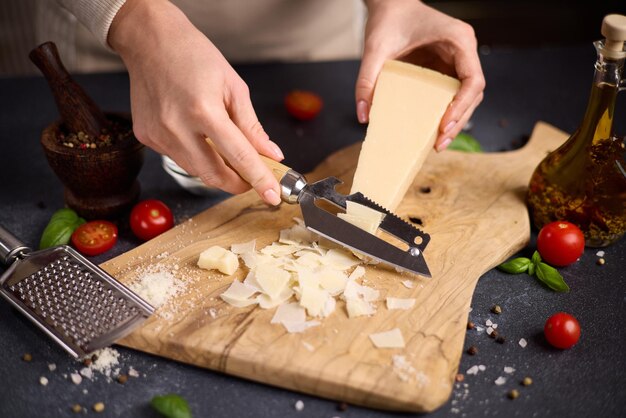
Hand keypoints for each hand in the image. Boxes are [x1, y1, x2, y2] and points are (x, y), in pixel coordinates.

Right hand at [109, 0, 282, 204]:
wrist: (151, 41)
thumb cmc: (194, 56)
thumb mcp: (233, 87)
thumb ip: (252, 126)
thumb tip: (271, 154)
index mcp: (204, 110)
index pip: (239, 157)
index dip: (259, 180)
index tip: (272, 196)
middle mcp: (177, 127)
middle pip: (214, 175)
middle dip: (238, 184)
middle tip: (253, 179)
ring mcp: (158, 135)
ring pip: (196, 171)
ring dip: (217, 170)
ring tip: (229, 154)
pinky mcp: (147, 137)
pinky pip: (179, 158)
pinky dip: (196, 155)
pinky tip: (198, 136)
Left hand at [357, 0, 484, 151]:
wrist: (390, 5)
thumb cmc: (388, 18)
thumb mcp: (375, 48)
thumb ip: (366, 80)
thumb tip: (363, 115)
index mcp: (459, 40)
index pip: (473, 80)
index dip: (462, 106)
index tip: (444, 125)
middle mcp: (463, 51)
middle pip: (473, 94)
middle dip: (458, 121)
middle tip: (438, 144)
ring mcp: (457, 60)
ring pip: (466, 97)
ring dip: (454, 120)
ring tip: (436, 143)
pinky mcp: (446, 68)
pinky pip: (452, 94)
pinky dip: (444, 112)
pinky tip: (432, 130)